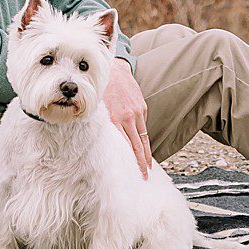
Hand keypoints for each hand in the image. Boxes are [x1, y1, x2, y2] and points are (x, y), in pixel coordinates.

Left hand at [103, 58, 151, 177]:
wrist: (116, 71)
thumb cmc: (103, 91)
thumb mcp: (99, 108)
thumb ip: (104, 125)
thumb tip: (105, 143)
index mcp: (115, 119)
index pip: (126, 146)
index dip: (132, 161)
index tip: (134, 173)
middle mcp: (128, 117)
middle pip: (138, 146)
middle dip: (142, 163)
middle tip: (145, 177)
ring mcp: (138, 112)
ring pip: (144, 138)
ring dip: (146, 154)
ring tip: (148, 167)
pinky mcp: (143, 108)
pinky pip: (143, 126)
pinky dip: (143, 137)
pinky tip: (143, 147)